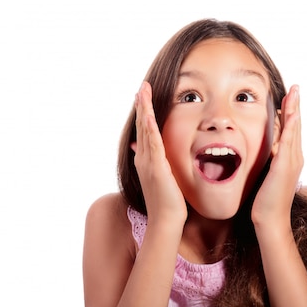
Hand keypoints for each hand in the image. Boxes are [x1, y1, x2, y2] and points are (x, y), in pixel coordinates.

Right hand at [132, 81, 187, 225]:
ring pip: (145, 131)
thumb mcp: (159, 177)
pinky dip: (149, 129)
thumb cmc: (166, 202)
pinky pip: (153, 144)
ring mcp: (148, 162)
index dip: (143, 112)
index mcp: (145, 160)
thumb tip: (139, 148)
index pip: (143, 130)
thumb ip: (152, 162)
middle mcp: (143, 158)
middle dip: (141, 105)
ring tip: (142, 92)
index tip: (143, 96)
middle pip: (141, 126)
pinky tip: (148, 116)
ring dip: (144, 110)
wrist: (166, 220)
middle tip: (141, 87)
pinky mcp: (157, 168)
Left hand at [251, 85, 302, 227]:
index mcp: (290, 158)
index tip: (290, 96)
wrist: (270, 219)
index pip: (291, 130)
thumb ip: (268, 160)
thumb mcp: (267, 173)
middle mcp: (295, 157)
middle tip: (296, 87)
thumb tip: (264, 148)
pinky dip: (291, 127)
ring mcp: (292, 161)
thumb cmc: (266, 199)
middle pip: (295, 126)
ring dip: (295, 110)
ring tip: (295, 94)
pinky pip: (288, 142)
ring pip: (294, 130)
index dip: (291, 112)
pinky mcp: (284, 166)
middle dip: (295, 105)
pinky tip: (292, 114)